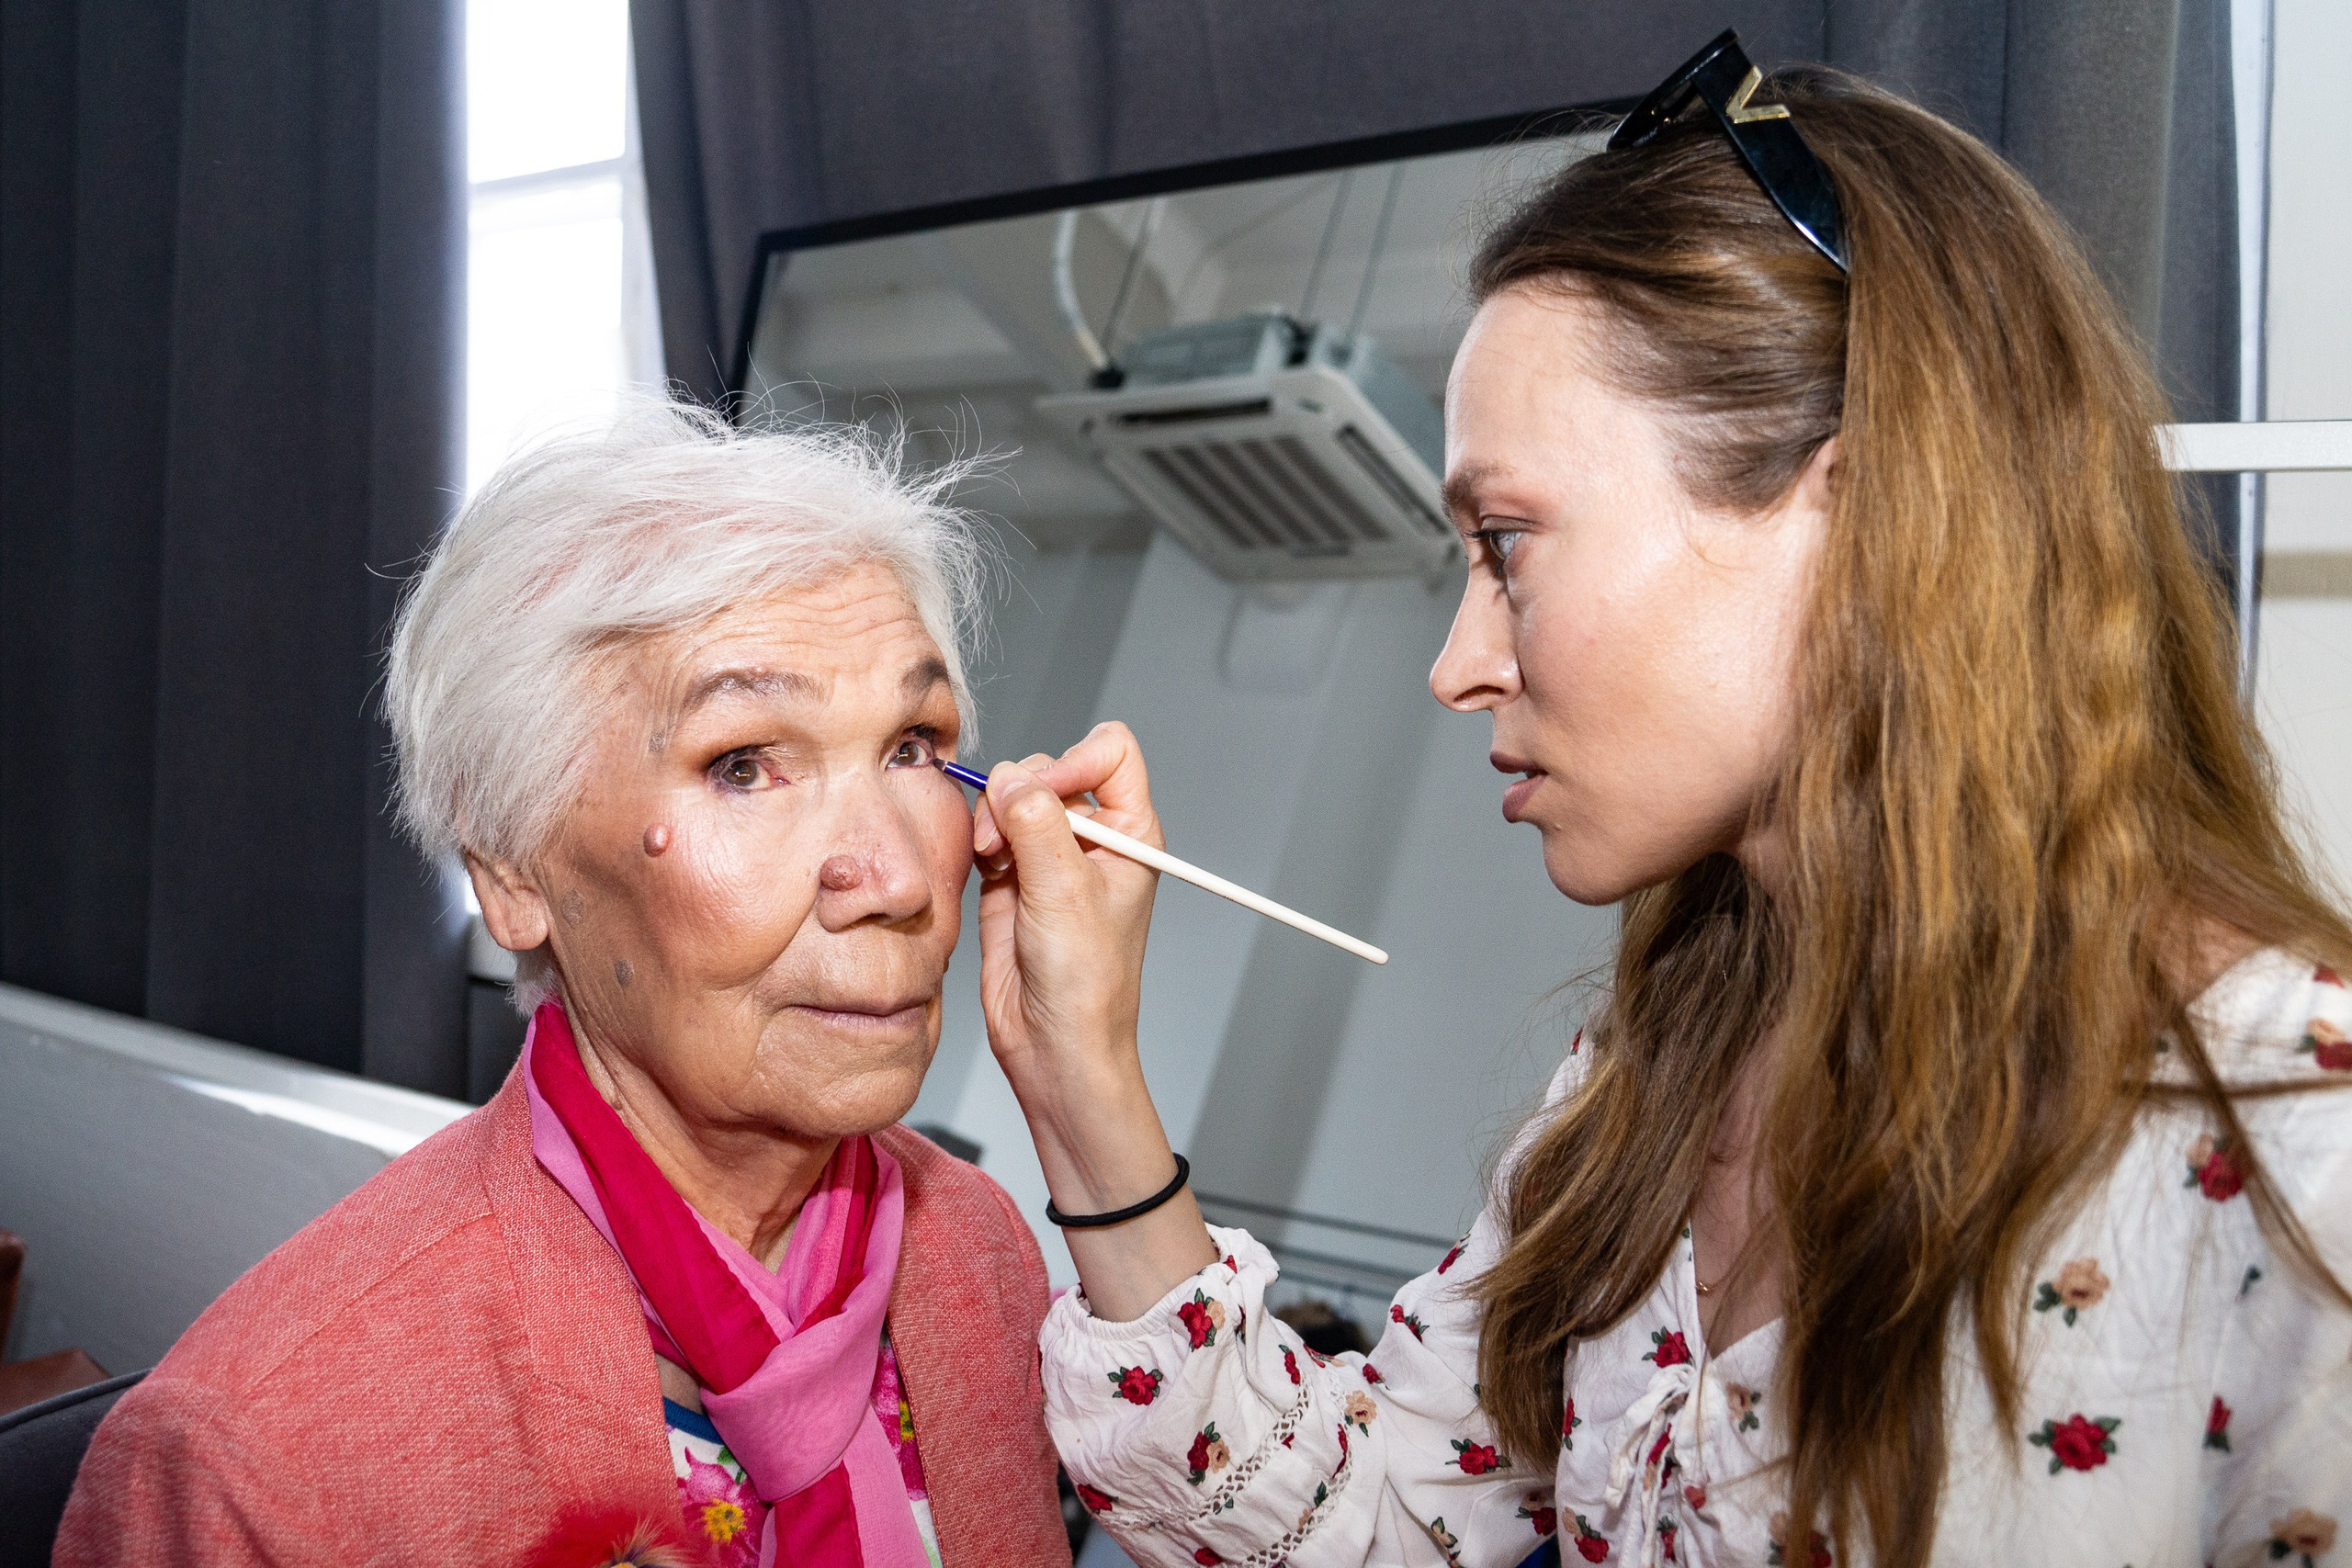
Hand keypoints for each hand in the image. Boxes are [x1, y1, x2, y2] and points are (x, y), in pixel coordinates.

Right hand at [972, 721, 1159, 1119]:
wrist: (1054, 1044)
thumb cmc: (1086, 984)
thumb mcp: (1066, 892)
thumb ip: (1038, 824)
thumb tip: (1010, 778)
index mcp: (1132, 832)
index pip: (1110, 751)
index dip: (1073, 760)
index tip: (1045, 795)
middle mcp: (1094, 837)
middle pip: (1050, 767)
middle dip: (1020, 793)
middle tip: (1005, 837)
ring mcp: (1051, 855)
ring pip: (1013, 796)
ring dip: (993, 817)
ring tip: (990, 857)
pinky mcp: (1013, 876)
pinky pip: (989, 829)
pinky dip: (978, 838)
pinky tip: (982, 866)